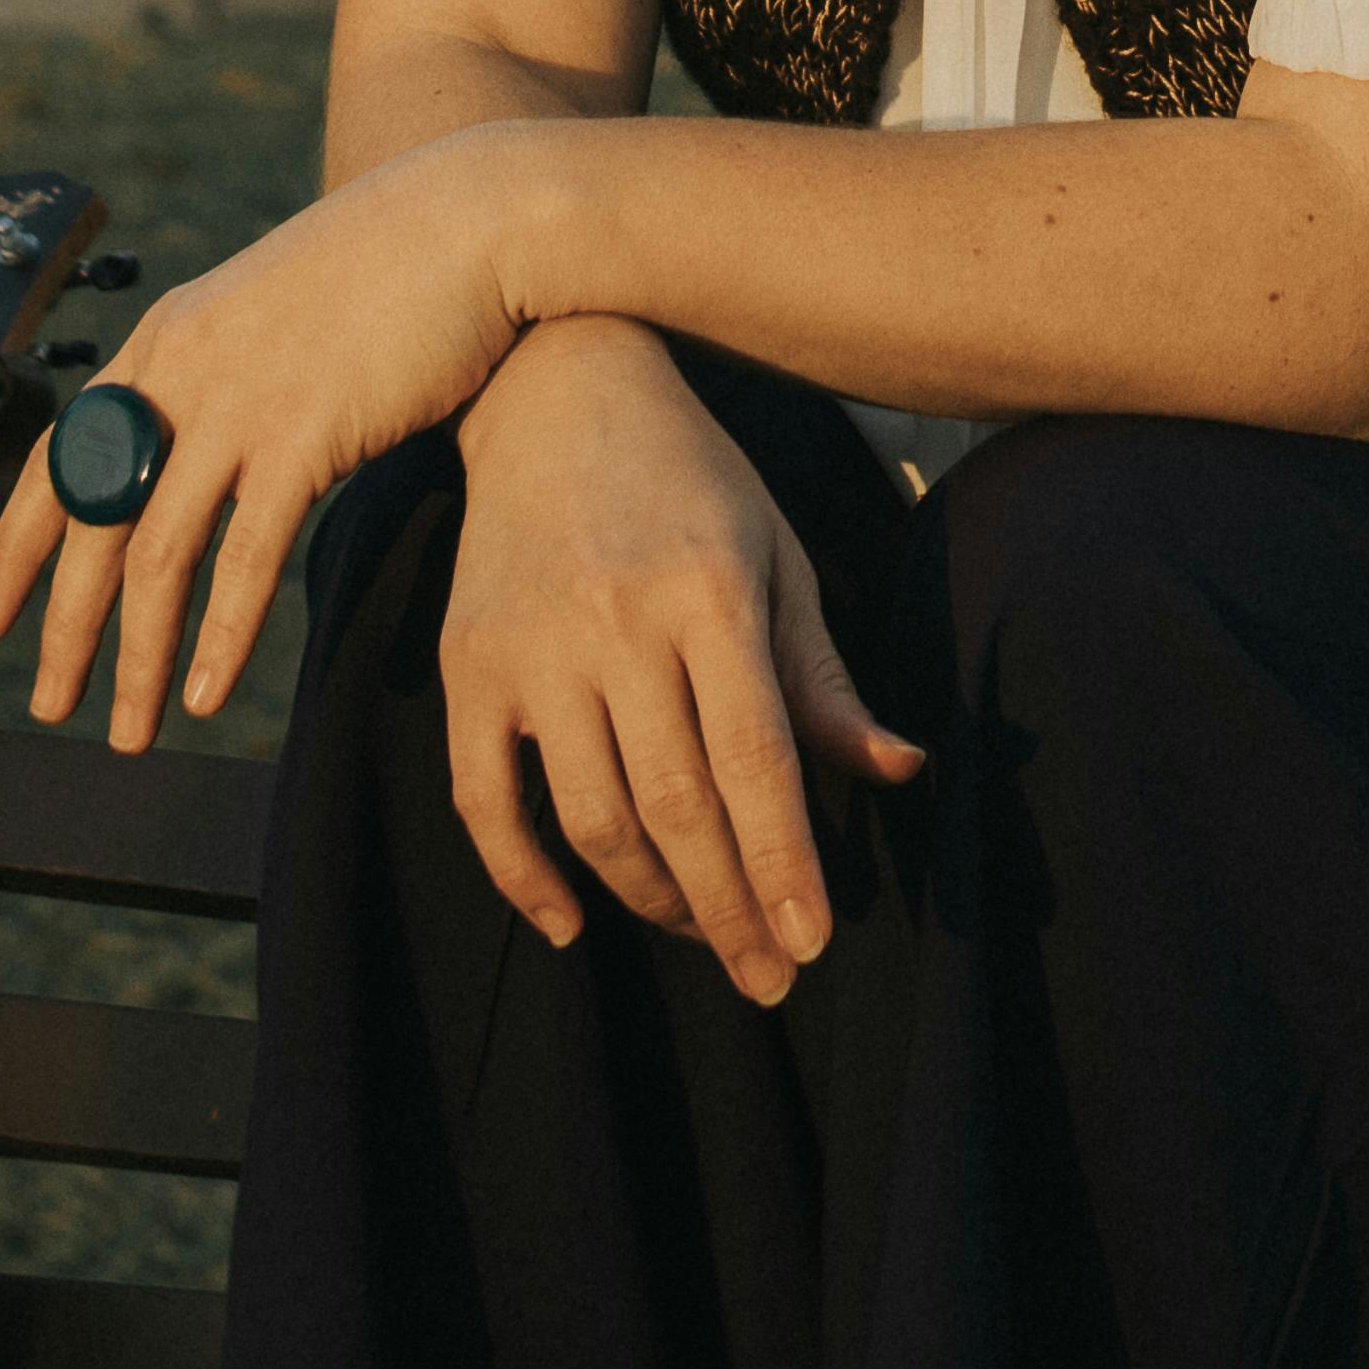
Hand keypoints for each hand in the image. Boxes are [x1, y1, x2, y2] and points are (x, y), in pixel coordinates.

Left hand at [0, 123, 554, 745]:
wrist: (469, 218)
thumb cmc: (384, 269)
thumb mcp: (266, 313)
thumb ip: (218, 376)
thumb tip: (191, 450)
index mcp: (163, 342)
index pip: (55, 462)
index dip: (11, 551)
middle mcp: (181, 372)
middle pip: (90, 522)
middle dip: (61, 627)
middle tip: (45, 703)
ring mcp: (240, 401)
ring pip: (157, 555)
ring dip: (136, 657)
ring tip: (128, 730)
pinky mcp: (306, 432)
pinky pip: (246, 557)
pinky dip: (219, 637)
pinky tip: (205, 693)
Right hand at [441, 321, 922, 1003]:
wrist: (556, 390)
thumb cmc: (693, 481)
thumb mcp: (775, 556)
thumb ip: (821, 676)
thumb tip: (901, 771)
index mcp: (710, 591)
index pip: (755, 760)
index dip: (783, 864)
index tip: (811, 946)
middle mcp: (618, 621)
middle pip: (677, 805)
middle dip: (728, 909)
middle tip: (767, 978)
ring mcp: (533, 646)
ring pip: (591, 816)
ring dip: (649, 899)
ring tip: (699, 934)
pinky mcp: (467, 663)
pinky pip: (483, 799)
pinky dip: (521, 876)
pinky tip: (571, 923)